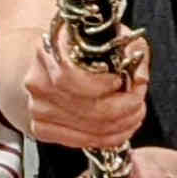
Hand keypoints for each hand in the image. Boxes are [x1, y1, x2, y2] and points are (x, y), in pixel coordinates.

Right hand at [22, 25, 147, 151]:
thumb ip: (130, 51)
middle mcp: (39, 81)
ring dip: (121, 125)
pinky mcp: (41, 128)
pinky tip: (119, 128)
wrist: (50, 62)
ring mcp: (37, 108)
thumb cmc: (80, 49)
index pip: (71, 77)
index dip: (103, 85)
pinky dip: (107, 139)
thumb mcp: (109, 37)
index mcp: (50, 51)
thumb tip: (139, 79)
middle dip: (124, 108)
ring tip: (134, 115)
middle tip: (138, 102)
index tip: (123, 82)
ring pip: (89, 129)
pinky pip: (80, 141)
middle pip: (88, 108)